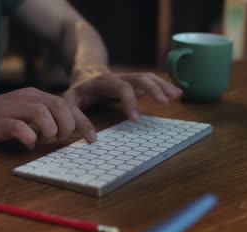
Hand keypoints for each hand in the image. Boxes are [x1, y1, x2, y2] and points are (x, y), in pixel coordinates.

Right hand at [0, 87, 96, 147]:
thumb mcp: (24, 111)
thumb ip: (44, 116)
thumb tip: (68, 131)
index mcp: (35, 95)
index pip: (67, 104)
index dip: (83, 122)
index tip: (92, 138)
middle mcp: (27, 97)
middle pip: (60, 106)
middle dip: (69, 127)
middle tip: (62, 140)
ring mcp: (12, 108)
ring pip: (43, 114)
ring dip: (50, 131)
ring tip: (44, 140)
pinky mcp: (0, 121)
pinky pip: (22, 129)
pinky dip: (29, 139)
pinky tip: (26, 145)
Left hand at [63, 70, 182, 121]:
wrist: (85, 76)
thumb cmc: (77, 93)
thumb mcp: (69, 103)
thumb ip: (77, 119)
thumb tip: (92, 139)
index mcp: (102, 81)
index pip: (120, 87)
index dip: (130, 101)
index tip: (137, 120)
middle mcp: (119, 76)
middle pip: (139, 77)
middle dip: (153, 89)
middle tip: (165, 103)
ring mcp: (129, 78)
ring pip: (148, 77)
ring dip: (163, 86)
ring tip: (177, 95)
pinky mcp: (136, 82)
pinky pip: (152, 81)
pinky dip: (165, 86)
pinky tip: (177, 93)